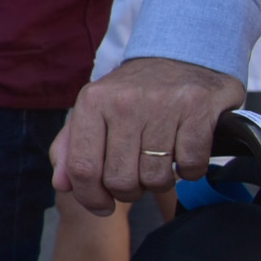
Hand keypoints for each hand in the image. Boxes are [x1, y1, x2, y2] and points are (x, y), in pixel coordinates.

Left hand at [53, 55, 243, 215]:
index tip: (102, 206)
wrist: (184, 55)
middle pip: (120, 180)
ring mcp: (163, 104)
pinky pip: (191, 166)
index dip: (90, 198)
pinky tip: (184, 153)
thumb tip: (62, 185)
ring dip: (160, 181)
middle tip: (136, 177)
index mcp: (92, 102)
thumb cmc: (135, 94)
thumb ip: (71, 148)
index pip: (83, 168)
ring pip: (156, 178)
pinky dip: (190, 170)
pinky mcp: (198, 109)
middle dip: (129, 191)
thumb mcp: (94, 111)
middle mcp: (124, 101)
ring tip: (160, 162)